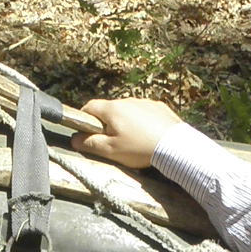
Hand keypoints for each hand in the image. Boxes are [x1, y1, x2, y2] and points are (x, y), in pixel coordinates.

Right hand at [70, 97, 184, 168]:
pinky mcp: (160, 108)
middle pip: (110, 109)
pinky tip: (148, 136)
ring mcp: (145, 102)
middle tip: (112, 142)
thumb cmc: (140, 149)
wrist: (175, 147)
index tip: (86, 130)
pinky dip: (143, 122)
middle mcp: (128, 101)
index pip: (90, 107)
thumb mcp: (110, 151)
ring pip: (128, 111)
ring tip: (133, 141)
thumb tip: (75, 139)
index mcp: (112, 109)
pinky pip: (145, 113)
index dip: (85, 118)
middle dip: (107, 123)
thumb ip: (90, 144)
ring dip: (126, 122)